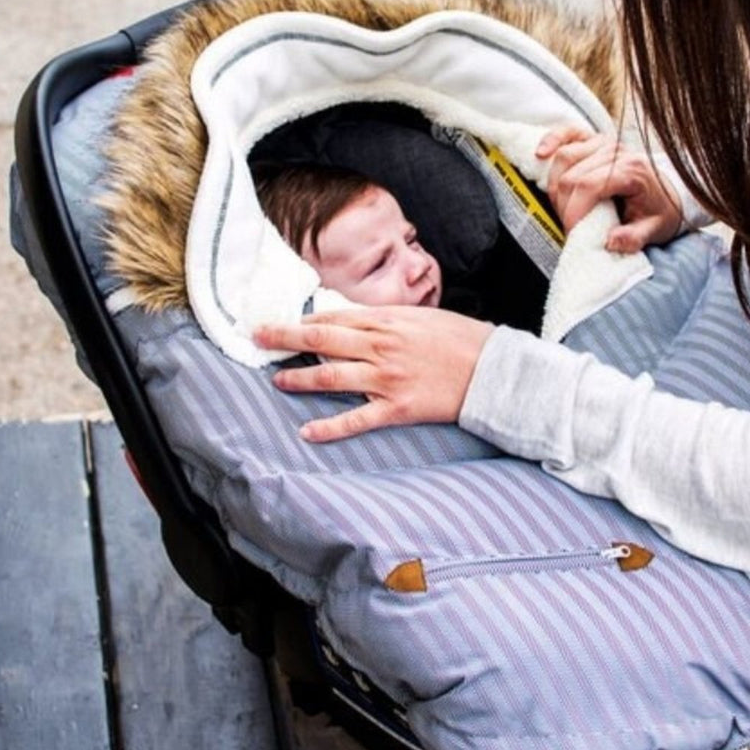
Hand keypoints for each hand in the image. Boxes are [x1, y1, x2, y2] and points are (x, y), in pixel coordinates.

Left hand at [254, 306, 493, 442]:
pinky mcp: (397, 408)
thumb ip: (387, 319)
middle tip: (257, 337)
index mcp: (388, 321)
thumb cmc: (462, 339)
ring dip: (299, 379)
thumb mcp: (423, 316)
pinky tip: (307, 432)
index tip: (281, 321)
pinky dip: (330, 428)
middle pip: (321, 341)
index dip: (302, 320)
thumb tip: (356, 321)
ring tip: (277, 380)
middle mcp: (381, 347)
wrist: (493, 369)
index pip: (334, 318)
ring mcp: (387, 379)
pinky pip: (356, 420)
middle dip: (285, 337)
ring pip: (331, 378)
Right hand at [536, 126, 682, 251]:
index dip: (573, 210)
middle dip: (563, 205)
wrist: (669, 193)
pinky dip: (551, 141)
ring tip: (563, 208)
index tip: (571, 232)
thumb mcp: (654, 230)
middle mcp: (617, 151)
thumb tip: (611, 241)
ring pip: (564, 158)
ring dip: (555, 187)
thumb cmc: (658, 212)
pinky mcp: (594, 139)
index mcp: (632, 171)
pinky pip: (567, 134)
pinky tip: (540, 154)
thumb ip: (634, 238)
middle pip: (572, 176)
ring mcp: (604, 142)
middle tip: (569, 226)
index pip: (589, 186)